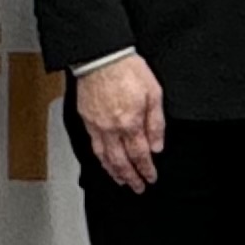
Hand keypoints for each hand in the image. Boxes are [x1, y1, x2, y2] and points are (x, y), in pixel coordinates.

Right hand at [74, 55, 165, 191]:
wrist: (101, 56)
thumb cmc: (127, 69)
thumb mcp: (154, 93)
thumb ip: (156, 123)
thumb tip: (157, 145)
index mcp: (130, 123)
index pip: (140, 155)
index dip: (146, 170)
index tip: (150, 177)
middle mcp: (112, 129)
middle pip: (121, 162)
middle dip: (130, 177)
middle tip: (137, 187)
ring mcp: (97, 125)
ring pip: (105, 157)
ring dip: (114, 172)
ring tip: (121, 180)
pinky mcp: (87, 119)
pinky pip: (93, 146)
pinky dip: (100, 159)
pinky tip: (104, 161)